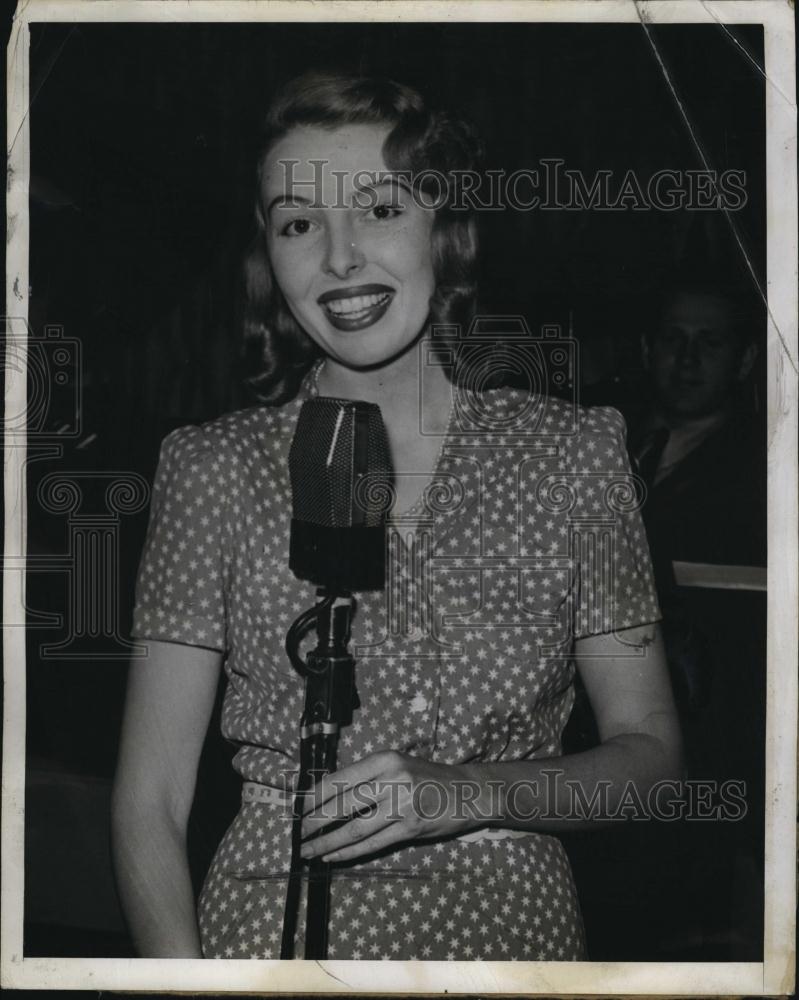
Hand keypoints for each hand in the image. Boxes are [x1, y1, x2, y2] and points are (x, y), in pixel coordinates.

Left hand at [299, 750, 485, 862]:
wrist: (467, 791)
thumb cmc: (426, 777)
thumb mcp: (397, 764)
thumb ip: (368, 776)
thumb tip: (329, 794)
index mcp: (385, 759)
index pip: (340, 778)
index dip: (315, 795)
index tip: (298, 806)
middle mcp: (392, 779)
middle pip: (343, 804)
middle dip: (315, 821)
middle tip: (298, 832)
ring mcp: (402, 804)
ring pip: (355, 828)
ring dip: (327, 842)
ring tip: (308, 850)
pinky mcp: (410, 828)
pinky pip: (372, 843)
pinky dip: (349, 851)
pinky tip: (333, 856)